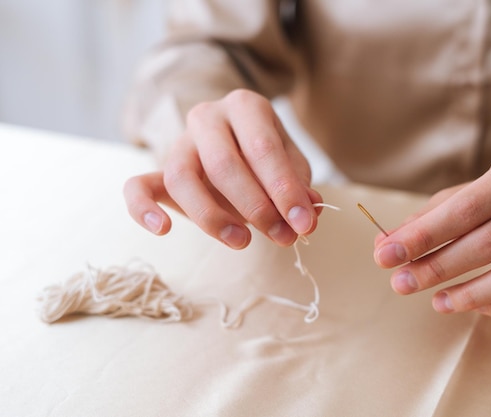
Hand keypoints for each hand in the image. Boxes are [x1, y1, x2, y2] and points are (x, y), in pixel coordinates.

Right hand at [124, 89, 321, 248]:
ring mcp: (179, 143)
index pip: (263, 148)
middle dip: (256, 206)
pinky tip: (162, 229)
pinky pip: (137, 186)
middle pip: (222, 163)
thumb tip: (310, 212)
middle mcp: (208, 117)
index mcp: (245, 107)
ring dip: (211, 216)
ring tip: (242, 242)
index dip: (284, 189)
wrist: (230, 141)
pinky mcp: (157, 170)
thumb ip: (298, 185)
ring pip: (181, 177)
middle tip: (282, 236)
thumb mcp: (289, 162)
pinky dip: (143, 209)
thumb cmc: (264, 155)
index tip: (304, 224)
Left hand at [373, 151, 490, 318]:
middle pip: (489, 241)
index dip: (423, 236)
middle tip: (402, 284)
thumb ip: (428, 219)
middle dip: (437, 266)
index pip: (465, 209)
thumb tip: (384, 245)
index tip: (386, 256)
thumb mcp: (467, 198)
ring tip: (437, 302)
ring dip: (471, 293)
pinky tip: (476, 307)